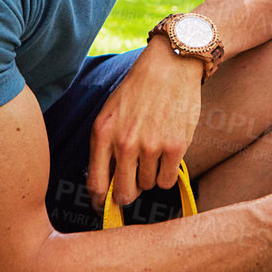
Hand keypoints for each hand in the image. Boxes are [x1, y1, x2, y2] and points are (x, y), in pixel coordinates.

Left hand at [87, 40, 204, 209]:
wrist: (170, 66)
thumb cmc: (138, 90)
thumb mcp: (110, 114)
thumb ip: (105, 147)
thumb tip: (106, 186)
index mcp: (102, 134)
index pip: (96, 184)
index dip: (100, 201)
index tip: (104, 205)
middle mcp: (124, 143)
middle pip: (124, 194)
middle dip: (127, 195)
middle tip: (133, 186)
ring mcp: (151, 146)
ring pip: (147, 185)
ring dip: (149, 177)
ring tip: (153, 153)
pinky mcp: (175, 146)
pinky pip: (167, 180)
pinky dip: (167, 174)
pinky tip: (167, 156)